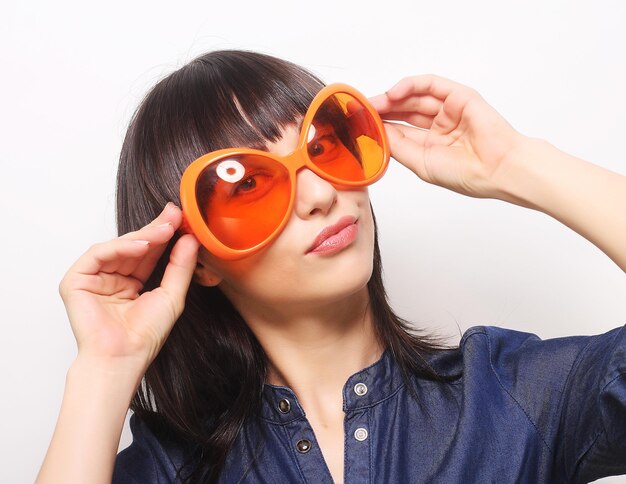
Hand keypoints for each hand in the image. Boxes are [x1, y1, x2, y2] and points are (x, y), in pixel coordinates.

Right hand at [58, 202, 199, 370]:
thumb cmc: (144, 335)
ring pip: (118, 247)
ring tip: (164, 230)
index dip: (164, 236)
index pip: (149, 253)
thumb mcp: (171, 295)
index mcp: (131, 283)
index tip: (181, 219)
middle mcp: (111, 278)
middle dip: (155, 229)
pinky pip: (99, 254)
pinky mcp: (76, 280)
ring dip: (143, 236)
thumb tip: (191, 239)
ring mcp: (93, 279)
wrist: (124, 356)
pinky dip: (121, 247)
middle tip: (173, 215)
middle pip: (134, 246)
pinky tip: (143, 244)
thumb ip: (181, 266)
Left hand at [369, 74, 527, 199]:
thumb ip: (398, 146)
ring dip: (392, 97)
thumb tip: (375, 133)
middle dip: (382, 109)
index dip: (379, 125)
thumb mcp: (421, 163)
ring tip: (374, 102)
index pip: (399, 130)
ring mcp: (449, 110)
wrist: (497, 170)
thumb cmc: (466, 174)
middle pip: (404, 111)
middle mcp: (438, 126)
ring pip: (415, 96)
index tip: (359, 124)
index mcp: (430, 145)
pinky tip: (394, 94)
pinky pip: (430, 85)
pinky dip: (410, 85)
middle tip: (362, 109)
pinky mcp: (459, 96)